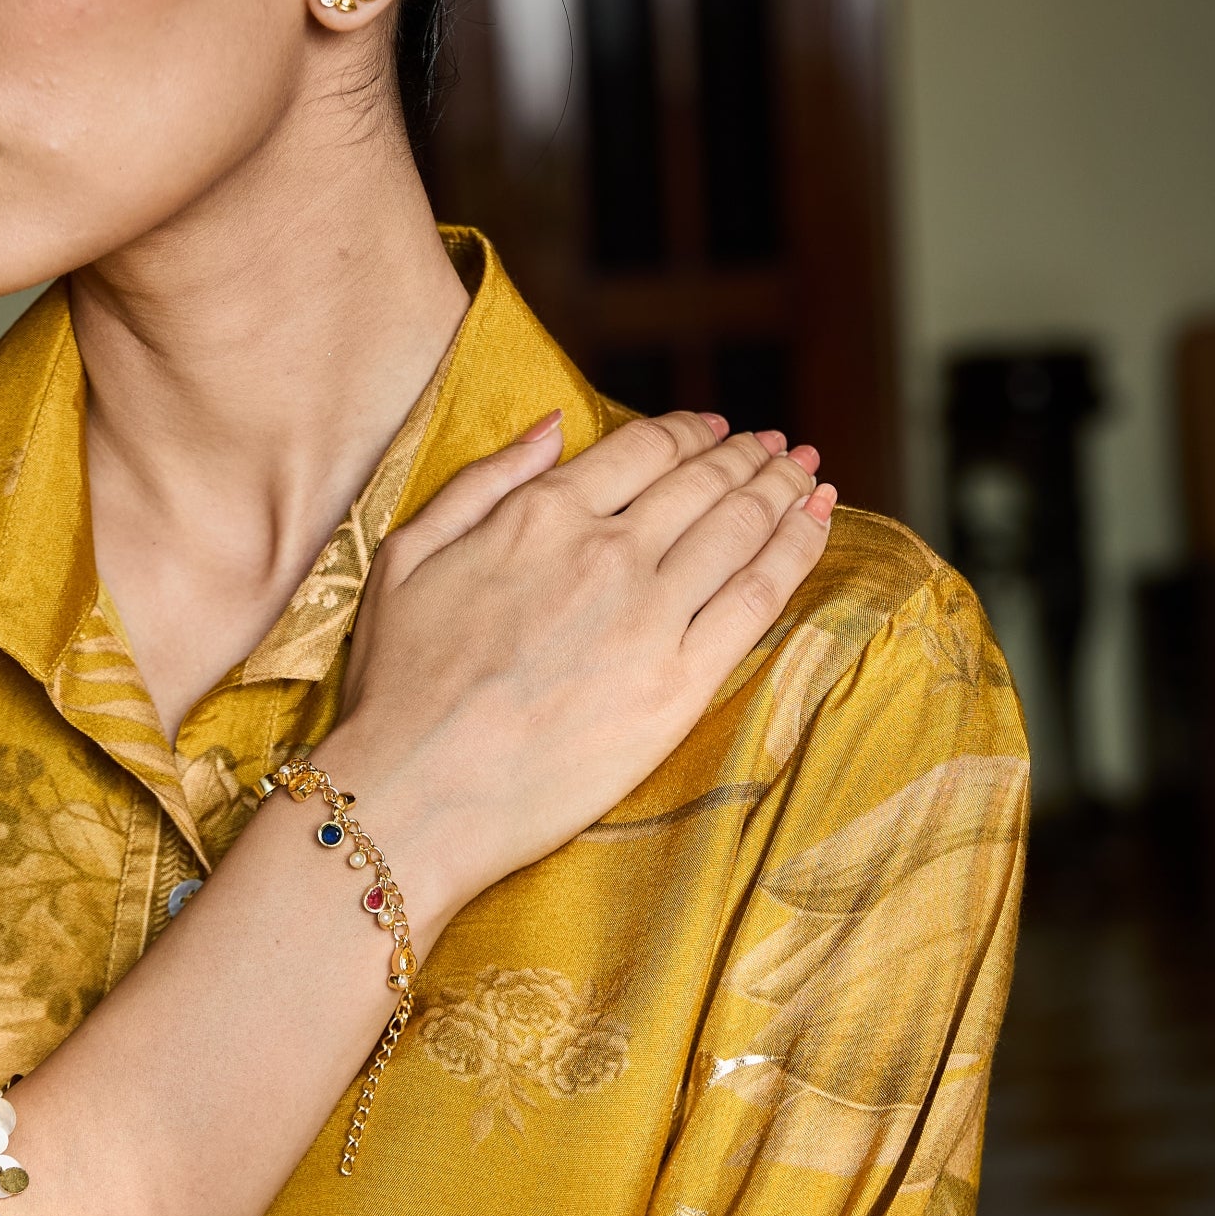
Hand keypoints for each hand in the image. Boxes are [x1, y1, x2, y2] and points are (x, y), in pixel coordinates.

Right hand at [329, 411, 832, 922]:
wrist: (416, 792)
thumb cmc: (397, 686)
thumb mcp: (407, 556)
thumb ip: (483, 480)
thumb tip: (554, 423)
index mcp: (542, 515)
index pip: (643, 449)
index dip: (689, 430)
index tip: (714, 428)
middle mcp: (607, 552)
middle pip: (703, 483)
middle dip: (748, 456)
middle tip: (778, 446)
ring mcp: (650, 617)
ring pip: (740, 528)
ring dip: (782, 489)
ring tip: (805, 475)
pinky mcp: (680, 684)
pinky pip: (758, 597)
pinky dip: (796, 549)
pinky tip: (817, 523)